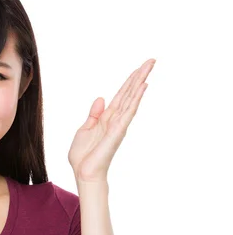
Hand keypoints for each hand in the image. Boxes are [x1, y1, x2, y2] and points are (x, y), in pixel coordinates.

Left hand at [68, 58, 155, 182]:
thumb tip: (101, 98)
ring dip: (140, 82)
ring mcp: (118, 124)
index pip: (120, 95)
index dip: (129, 82)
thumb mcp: (84, 130)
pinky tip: (143, 86)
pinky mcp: (118, 131)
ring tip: (150, 67)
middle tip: (152, 60)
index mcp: (106, 118)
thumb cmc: (83, 156)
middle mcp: (115, 119)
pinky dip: (135, 98)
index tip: (139, 68)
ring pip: (132, 98)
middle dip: (139, 76)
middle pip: (129, 93)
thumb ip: (94, 114)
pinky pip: (129, 111)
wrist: (84, 173)